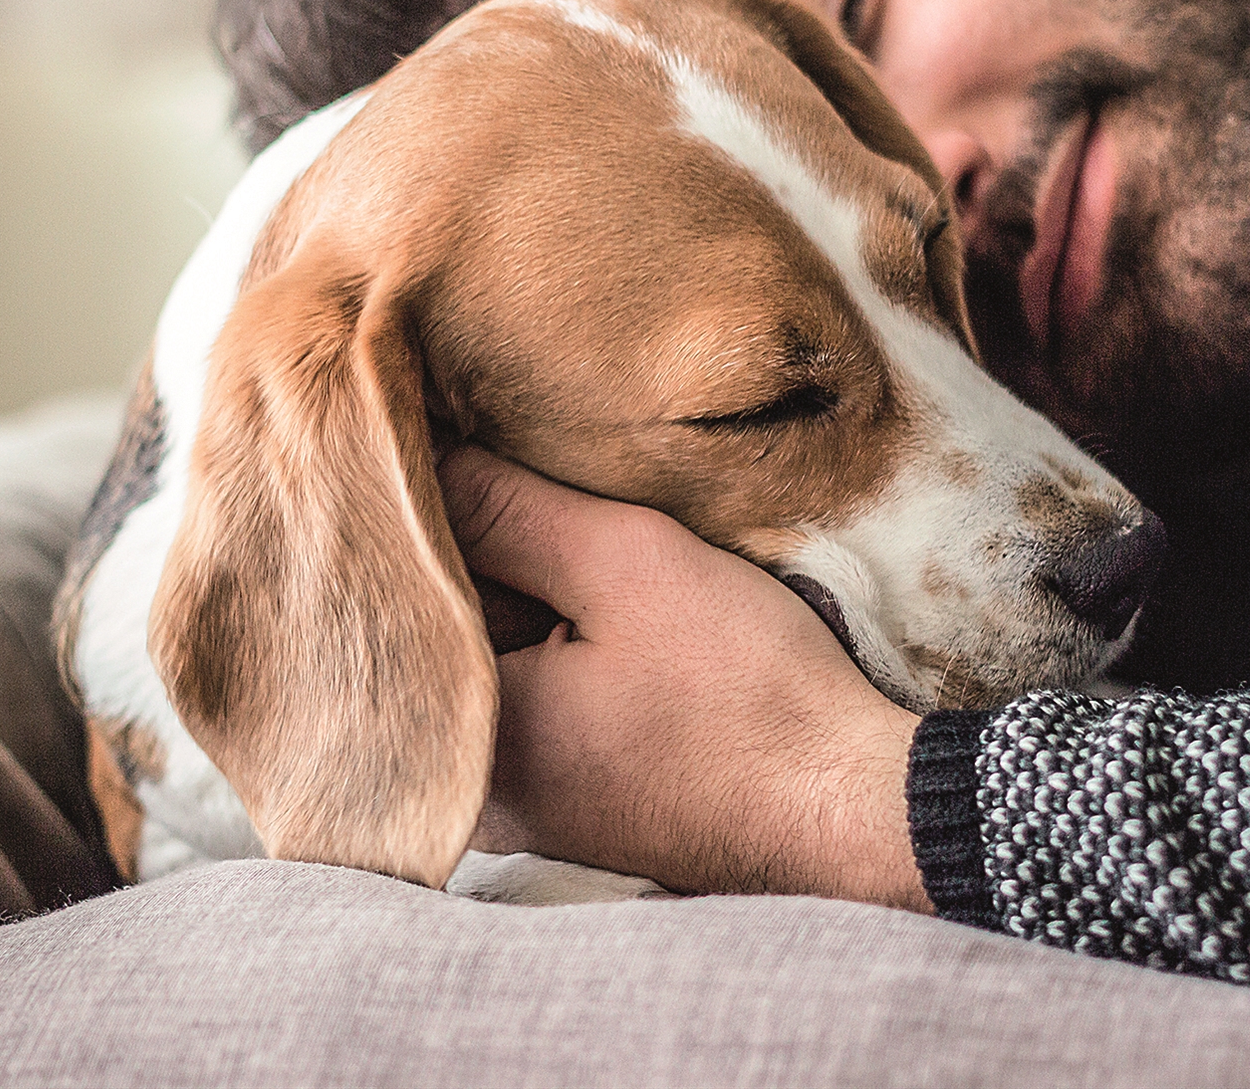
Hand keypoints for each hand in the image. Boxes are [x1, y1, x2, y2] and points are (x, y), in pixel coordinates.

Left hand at [438, 446, 930, 911]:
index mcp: (461, 738)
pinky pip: (529, 699)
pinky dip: (549, 646)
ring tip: (561, 528)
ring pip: (488, 662)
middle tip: (508, 473)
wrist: (851, 809)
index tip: (444, 439)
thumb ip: (507, 508)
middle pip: (436, 632)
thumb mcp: (626, 565)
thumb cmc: (747, 697)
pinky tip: (598, 604)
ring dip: (516, 597)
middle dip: (469, 554)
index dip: (420, 508)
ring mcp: (521, 807)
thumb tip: (408, 452)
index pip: (398, 593)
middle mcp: (469, 790)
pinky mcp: (571, 804)